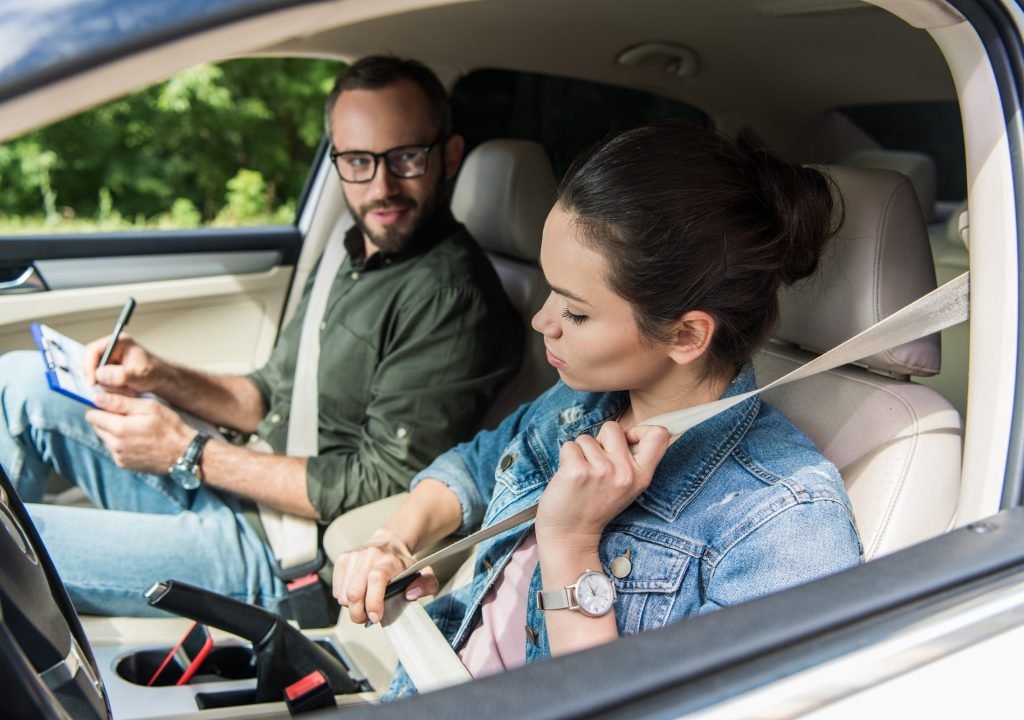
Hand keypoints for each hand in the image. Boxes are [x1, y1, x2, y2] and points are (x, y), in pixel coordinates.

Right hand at [81, 334, 161, 392]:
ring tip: (127, 388)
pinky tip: (125, 390)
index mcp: (118, 342)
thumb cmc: (154, 372)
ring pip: (95, 376)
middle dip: (101, 379)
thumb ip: (121, 374)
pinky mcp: (109, 372)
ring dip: (108, 386)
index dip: (88, 366)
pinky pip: (101, 382)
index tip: (92, 382)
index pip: (92, 350)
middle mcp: (111, 349)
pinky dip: (111, 389)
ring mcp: (109, 361)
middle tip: (115, 388)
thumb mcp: (139, 374)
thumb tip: (100, 375)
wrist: (162, 379)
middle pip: (91, 364)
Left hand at [85, 391, 192, 473]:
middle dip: (106, 418)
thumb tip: (96, 397)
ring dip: (113, 430)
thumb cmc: (170, 426)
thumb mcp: (149, 407)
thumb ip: (120, 402)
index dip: (98, 406)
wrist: (184, 453)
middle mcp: (114, 445)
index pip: (91, 415)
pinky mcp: (124, 464)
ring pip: (105, 438)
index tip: (109, 402)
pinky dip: (120, 442)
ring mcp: (119, 457)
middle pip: (96, 427)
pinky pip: (114, 449)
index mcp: (118, 428)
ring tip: (134, 426)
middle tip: (125, 413)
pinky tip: (137, 438)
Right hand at [332, 528, 438, 623]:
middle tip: (367, 618)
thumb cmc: (403, 564)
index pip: (376, 580)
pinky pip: (337, 589)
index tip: (376, 617)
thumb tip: (411, 594)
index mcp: (389, 560)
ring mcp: (353, 556)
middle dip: (358, 613)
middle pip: (354, 592)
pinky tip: (357, 593)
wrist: (389, 543)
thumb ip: (427, 585)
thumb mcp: (424, 573)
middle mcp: (369, 556)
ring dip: (351, 607)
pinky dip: (344, 598)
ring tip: (363, 605)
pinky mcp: (342, 559)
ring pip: (343, 594)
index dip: (373, 603)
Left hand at [536, 422, 670, 551]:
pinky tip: (568, 478)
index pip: (659, 435)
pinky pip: (569, 446)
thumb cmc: (594, 506)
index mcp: (641, 476)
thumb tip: (626, 432)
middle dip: (600, 440)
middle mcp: (625, 472)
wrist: (570, 535)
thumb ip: (630, 461)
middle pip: (613, 428)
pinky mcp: (577, 471)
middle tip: (595, 465)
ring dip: (580, 453)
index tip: (627, 440)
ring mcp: (601, 471)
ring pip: (586, 438)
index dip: (642, 429)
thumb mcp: (625, 488)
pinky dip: (565, 458)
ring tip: (581, 476)